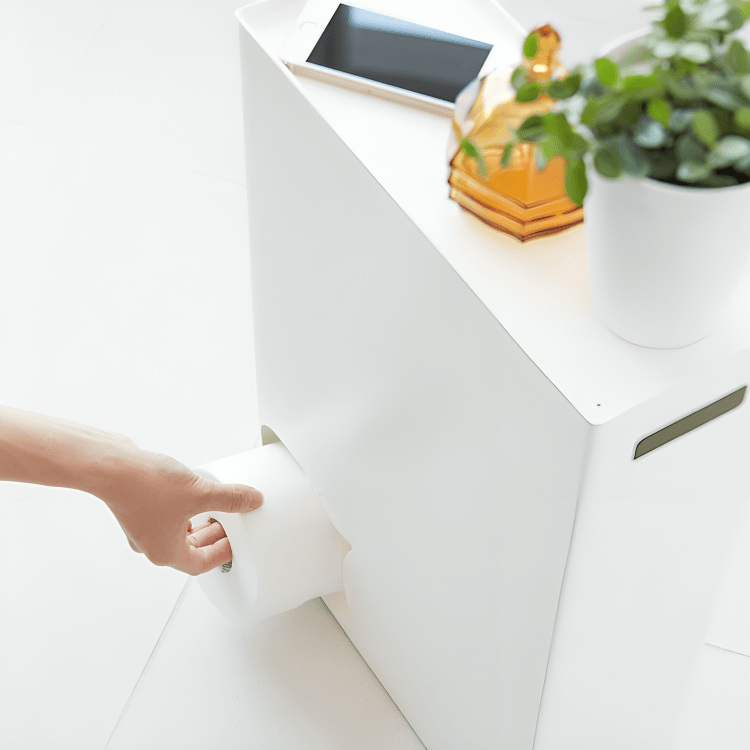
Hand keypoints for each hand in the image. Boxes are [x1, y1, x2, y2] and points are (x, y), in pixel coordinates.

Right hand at [91, 438, 262, 574]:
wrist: (110, 465)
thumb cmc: (144, 486)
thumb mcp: (200, 493)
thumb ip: (230, 498)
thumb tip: (251, 500)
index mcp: (166, 552)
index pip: (201, 563)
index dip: (223, 554)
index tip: (236, 544)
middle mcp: (151, 543)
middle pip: (189, 549)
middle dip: (212, 537)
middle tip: (230, 525)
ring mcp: (142, 526)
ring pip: (176, 532)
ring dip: (197, 523)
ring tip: (214, 507)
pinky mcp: (138, 507)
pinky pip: (166, 515)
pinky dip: (182, 510)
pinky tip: (190, 492)